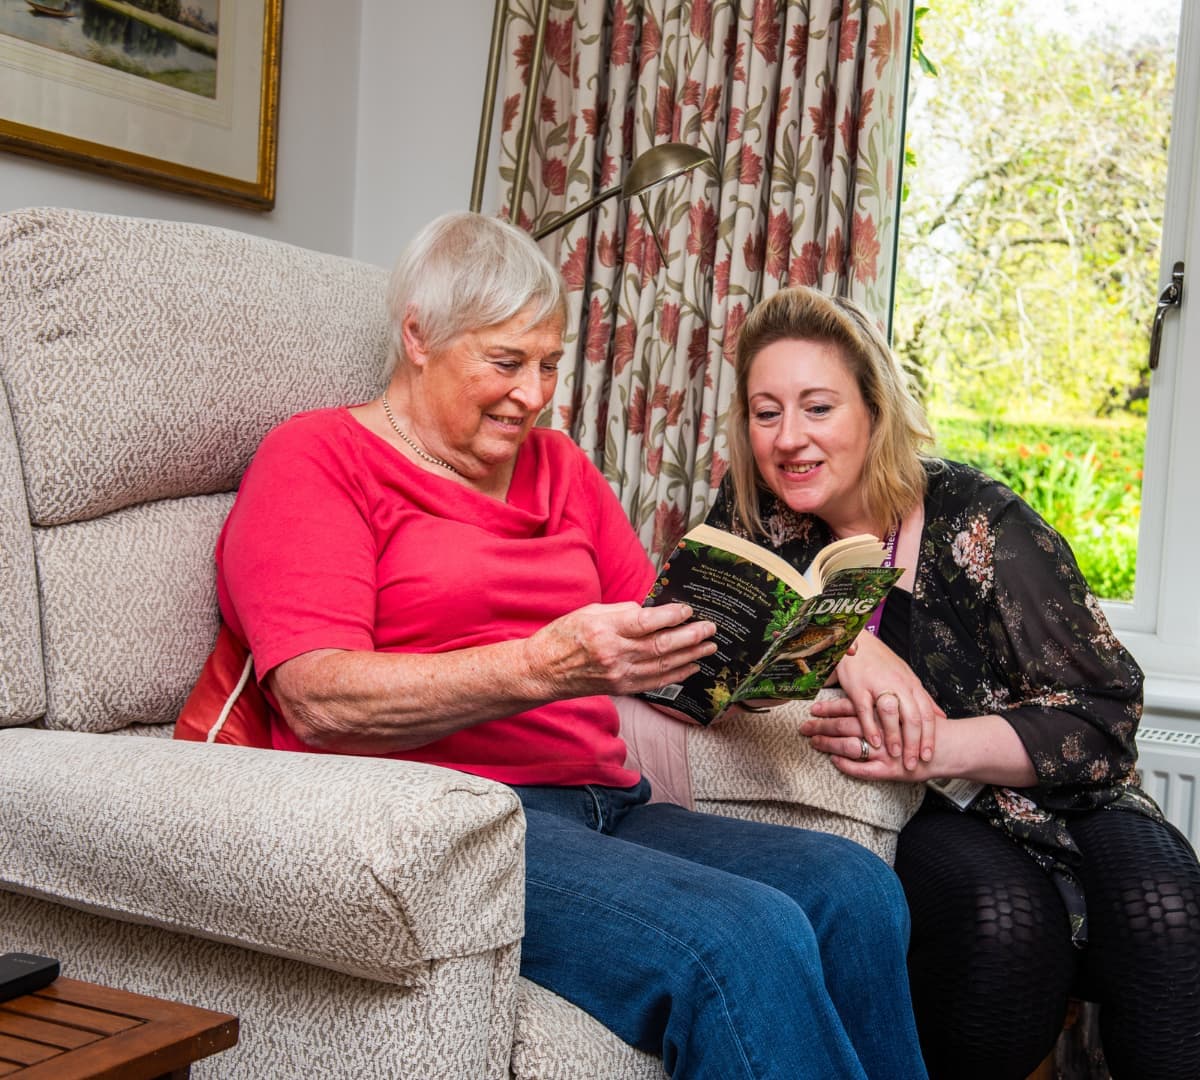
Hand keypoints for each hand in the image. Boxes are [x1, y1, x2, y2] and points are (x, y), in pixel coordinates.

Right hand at [527, 601, 716, 699]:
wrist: (542, 670)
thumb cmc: (564, 636)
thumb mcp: (590, 612)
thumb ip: (623, 612)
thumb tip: (653, 612)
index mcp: (605, 629)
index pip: (646, 622)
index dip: (671, 616)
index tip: (688, 610)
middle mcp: (614, 654)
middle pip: (661, 645)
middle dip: (690, 636)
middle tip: (710, 628)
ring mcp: (619, 674)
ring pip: (663, 665)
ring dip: (691, 655)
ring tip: (709, 646)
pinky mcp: (621, 688)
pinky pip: (656, 682)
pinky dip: (677, 675)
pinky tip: (692, 666)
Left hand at [802, 706, 942, 781]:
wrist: (952, 748)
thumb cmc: (925, 727)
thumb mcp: (905, 707)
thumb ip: (884, 703)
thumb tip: (865, 693)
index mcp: (886, 710)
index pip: (852, 707)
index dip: (831, 708)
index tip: (813, 708)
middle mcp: (884, 730)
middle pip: (846, 725)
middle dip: (822, 725)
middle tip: (803, 727)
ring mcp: (886, 752)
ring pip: (851, 746)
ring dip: (829, 744)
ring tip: (812, 742)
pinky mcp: (890, 770)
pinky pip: (864, 770)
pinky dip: (848, 766)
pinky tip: (834, 762)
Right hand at [804, 632, 941, 770]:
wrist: (856, 640)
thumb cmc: (880, 661)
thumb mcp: (907, 676)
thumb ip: (923, 697)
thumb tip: (941, 716)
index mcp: (911, 684)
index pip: (926, 713)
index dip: (929, 737)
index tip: (929, 755)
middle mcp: (898, 685)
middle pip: (912, 717)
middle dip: (915, 743)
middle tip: (914, 763)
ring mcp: (878, 685)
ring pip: (892, 714)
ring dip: (894, 737)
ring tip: (895, 755)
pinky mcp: (858, 687)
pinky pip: (866, 710)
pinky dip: (871, 728)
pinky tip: (874, 742)